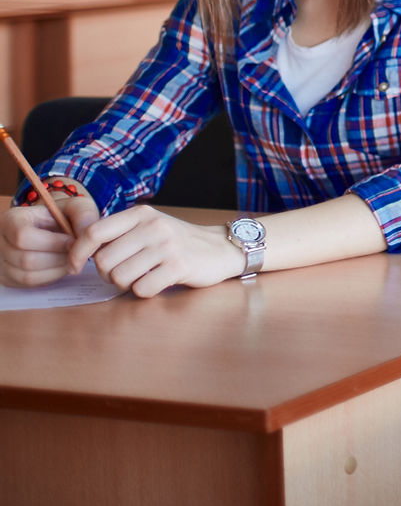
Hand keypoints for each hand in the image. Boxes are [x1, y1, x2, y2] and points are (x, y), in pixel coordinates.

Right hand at [0, 190, 100, 287]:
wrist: (54, 227)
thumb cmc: (64, 216)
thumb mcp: (76, 207)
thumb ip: (83, 217)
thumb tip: (83, 238)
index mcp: (12, 219)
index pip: (23, 236)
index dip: (53, 243)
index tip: (73, 241)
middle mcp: (0, 241)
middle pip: (27, 259)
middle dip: (58, 258)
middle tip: (76, 253)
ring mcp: (1, 261)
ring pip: (27, 275)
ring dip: (56, 270)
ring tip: (71, 259)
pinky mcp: (7, 277)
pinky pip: (28, 284)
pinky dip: (50, 277)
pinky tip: (60, 266)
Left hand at [68, 205, 243, 298]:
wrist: (220, 248)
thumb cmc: (176, 241)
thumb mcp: (149, 226)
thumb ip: (118, 234)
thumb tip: (78, 251)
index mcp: (141, 214)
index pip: (94, 232)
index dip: (77, 252)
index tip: (75, 266)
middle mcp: (154, 226)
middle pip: (103, 261)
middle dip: (107, 274)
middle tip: (124, 273)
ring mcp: (167, 246)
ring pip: (120, 277)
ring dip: (125, 284)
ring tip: (142, 277)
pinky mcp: (179, 266)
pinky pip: (142, 289)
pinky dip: (144, 291)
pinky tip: (158, 282)